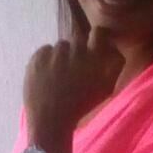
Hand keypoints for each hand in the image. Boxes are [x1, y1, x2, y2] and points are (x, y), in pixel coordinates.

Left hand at [22, 27, 124, 152]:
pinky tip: (47, 75)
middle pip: (76, 40)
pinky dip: (46, 59)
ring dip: (61, 56)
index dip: (95, 36)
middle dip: (76, 51)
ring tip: (58, 75)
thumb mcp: (106, 89)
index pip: (98, 33)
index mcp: (92, 58)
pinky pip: (44, 51)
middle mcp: (74, 51)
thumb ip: (114, 66)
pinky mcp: (37, 57)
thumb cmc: (81, 107)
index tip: (92, 45)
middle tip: (72, 69)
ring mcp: (54, 54)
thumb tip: (115, 50)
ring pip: (60, 47)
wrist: (51, 120)